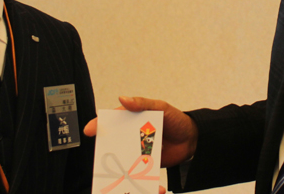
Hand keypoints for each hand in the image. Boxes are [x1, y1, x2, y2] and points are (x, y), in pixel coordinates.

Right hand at [83, 96, 198, 167]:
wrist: (193, 139)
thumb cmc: (176, 119)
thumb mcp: (161, 107)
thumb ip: (142, 103)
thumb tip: (123, 99)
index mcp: (133, 120)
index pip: (113, 121)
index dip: (100, 124)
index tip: (90, 130)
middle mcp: (132, 136)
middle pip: (115, 143)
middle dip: (107, 151)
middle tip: (102, 157)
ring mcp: (138, 151)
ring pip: (124, 160)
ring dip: (121, 167)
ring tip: (119, 174)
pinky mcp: (146, 165)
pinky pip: (139, 172)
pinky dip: (138, 178)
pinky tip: (143, 184)